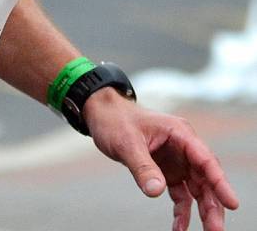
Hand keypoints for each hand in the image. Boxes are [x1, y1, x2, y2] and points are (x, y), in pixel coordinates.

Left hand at [84, 89, 238, 230]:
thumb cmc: (115, 120)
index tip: (232, 203)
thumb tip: (156, 191)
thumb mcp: (126, 142)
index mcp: (179, 133)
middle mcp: (183, 147)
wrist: (102, 115)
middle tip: (215, 230)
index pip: (205, 159)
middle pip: (206, 178)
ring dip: (202, 210)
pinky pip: (180, 194)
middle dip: (213, 204)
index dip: (220, 182)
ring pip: (197, 188)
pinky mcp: (167, 170)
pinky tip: (179, 227)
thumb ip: (142, 166)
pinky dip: (182, 211)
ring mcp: (177, 160)